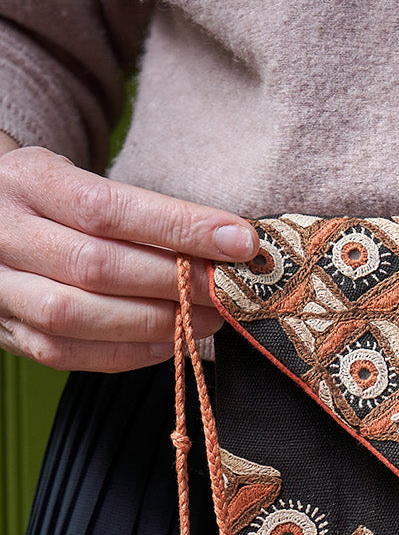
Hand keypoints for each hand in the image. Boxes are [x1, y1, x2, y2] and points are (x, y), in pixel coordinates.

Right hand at [0, 141, 257, 372]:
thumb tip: (226, 243)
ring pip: (76, 316)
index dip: (180, 228)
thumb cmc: (50, 202)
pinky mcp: (4, 330)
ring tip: (206, 318)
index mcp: (29, 183)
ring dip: (154, 323)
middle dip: (175, 282)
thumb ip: (139, 213)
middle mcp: (4, 234)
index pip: (110, 208)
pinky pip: (63, 352)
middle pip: (96, 266)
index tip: (239, 241)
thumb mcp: (80, 182)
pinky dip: (125, 353)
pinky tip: (169, 344)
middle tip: (226, 289)